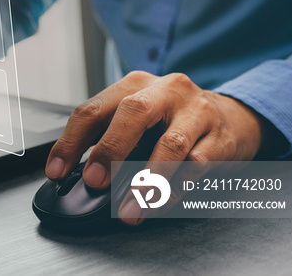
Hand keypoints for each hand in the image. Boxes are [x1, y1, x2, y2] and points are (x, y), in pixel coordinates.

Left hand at [45, 71, 274, 224]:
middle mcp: (166, 90)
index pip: (94, 109)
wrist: (234, 116)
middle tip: (94, 181)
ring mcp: (197, 111)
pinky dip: (177, 187)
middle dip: (110, 150)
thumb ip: (108, 136)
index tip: (57, 171)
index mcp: (135, 84)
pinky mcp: (221, 137)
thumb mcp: (138, 117)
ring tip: (130, 207)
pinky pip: (197, 166)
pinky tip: (162, 202)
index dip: (71, 142)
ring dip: (146, 182)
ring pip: (170, 145)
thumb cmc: (174, 119)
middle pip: (133, 113)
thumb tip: (76, 172)